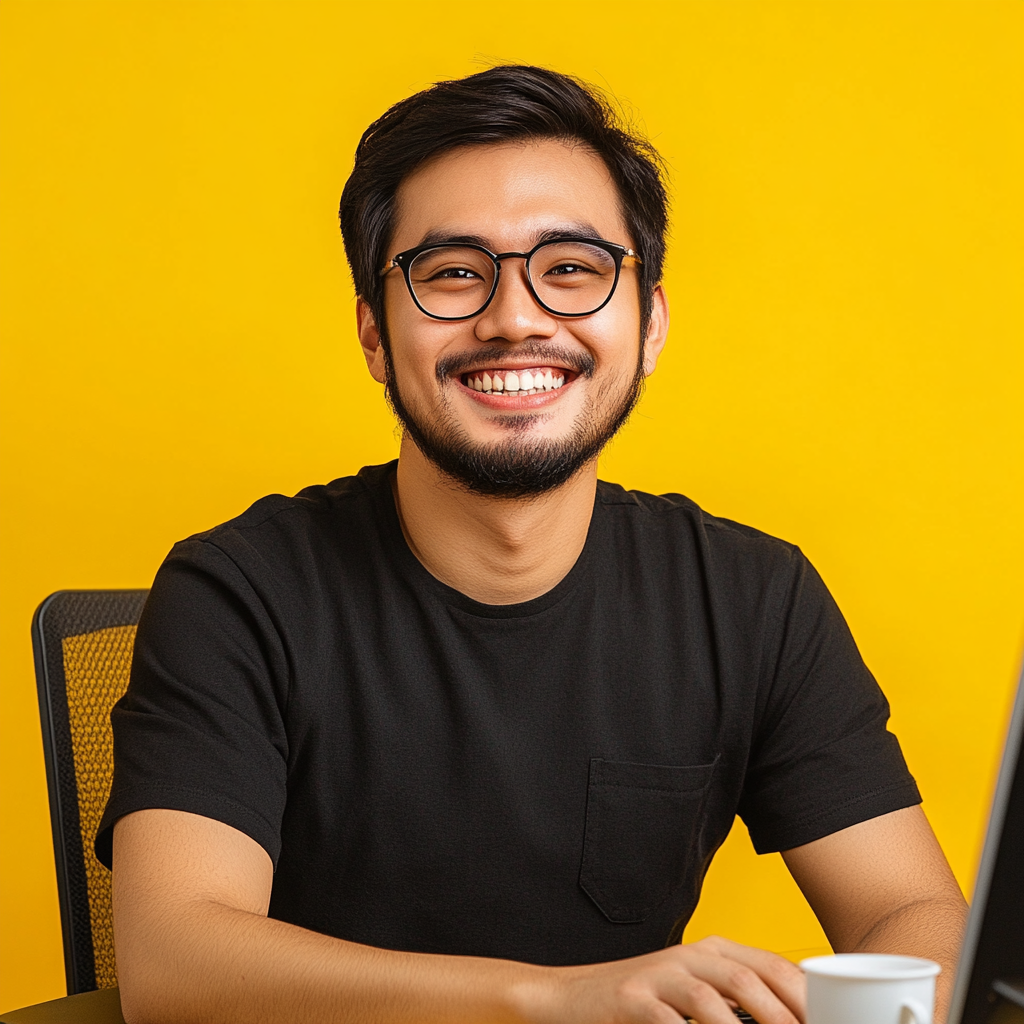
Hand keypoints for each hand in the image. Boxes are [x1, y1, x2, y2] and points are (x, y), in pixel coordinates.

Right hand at [530, 936, 805, 1023]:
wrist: (572, 997)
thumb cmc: (643, 1002)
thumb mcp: (693, 995)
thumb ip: (735, 1004)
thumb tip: (789, 1020)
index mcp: (713, 951)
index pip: (774, 966)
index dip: (808, 999)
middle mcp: (691, 956)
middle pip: (750, 979)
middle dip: (786, 1017)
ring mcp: (660, 975)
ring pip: (716, 997)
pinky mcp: (634, 998)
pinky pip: (671, 1021)